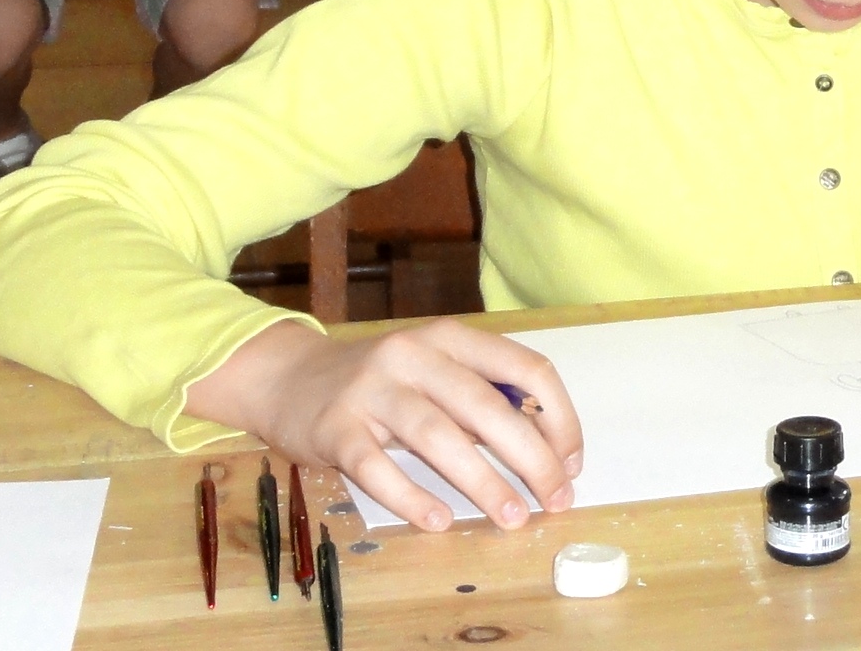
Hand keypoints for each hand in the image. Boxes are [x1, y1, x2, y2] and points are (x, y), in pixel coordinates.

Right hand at [188, 319, 582, 533]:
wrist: (288, 378)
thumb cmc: (380, 382)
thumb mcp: (436, 371)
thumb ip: (483, 397)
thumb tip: (546, 448)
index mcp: (451, 337)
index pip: (525, 369)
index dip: (558, 416)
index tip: (572, 460)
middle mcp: (413, 354)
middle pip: (487, 407)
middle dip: (532, 457)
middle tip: (556, 499)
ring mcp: (371, 390)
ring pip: (438, 437)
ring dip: (483, 482)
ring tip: (512, 517)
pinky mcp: (335, 429)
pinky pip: (378, 468)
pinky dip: (412, 497)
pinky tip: (438, 522)